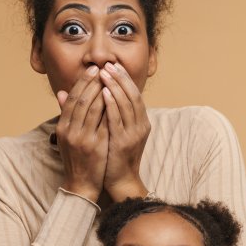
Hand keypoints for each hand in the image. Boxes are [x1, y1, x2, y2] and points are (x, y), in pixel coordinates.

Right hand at [55, 65, 107, 201]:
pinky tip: (117, 99)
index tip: (93, 70)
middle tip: (103, 68)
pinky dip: (109, 109)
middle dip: (93, 82)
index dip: (82, 82)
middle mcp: (70, 131)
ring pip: (92, 108)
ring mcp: (82, 139)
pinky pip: (103, 123)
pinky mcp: (94, 146)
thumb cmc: (76, 159)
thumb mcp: (66, 137)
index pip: (72, 98)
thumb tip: (61, 93)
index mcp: (62, 127)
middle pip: (81, 100)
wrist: (80, 185)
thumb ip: (66, 114)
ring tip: (111, 78)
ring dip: (102, 91)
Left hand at [99, 62, 149, 200]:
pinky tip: (103, 92)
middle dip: (120, 78)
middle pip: (132, 95)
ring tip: (104, 73)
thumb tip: (103, 96)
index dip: (125, 79)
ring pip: (125, 103)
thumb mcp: (117, 132)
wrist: (121, 181)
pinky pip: (117, 118)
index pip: (135, 95)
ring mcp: (134, 134)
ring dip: (114, 86)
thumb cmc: (116, 157)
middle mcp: (141, 126)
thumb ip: (112, 114)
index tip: (114, 66)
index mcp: (141, 123)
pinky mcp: (123, 142)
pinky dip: (111, 103)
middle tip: (108, 64)